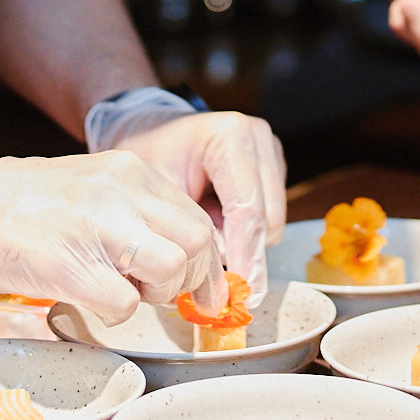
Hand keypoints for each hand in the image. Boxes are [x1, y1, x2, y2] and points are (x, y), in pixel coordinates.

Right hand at [0, 151, 223, 326]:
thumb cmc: (21, 206)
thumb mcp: (92, 190)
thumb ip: (137, 215)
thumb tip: (182, 260)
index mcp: (129, 171)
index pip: (197, 220)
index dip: (203, 263)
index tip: (196, 289)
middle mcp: (119, 190)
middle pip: (196, 243)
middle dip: (187, 279)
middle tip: (155, 292)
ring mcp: (94, 224)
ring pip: (170, 268)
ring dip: (154, 295)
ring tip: (121, 292)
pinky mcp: (67, 263)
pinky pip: (124, 304)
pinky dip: (113, 314)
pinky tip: (86, 300)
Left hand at [113, 110, 286, 281]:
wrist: (150, 126)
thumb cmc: (148, 152)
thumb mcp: (157, 191)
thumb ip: (189, 231)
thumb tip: (216, 278)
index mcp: (229, 137)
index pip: (246, 208)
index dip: (245, 256)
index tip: (243, 292)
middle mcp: (256, 139)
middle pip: (266, 218)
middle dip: (243, 254)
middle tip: (216, 283)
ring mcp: (268, 150)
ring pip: (271, 221)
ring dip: (241, 239)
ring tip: (203, 230)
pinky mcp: (271, 164)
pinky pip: (268, 214)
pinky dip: (242, 228)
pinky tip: (214, 217)